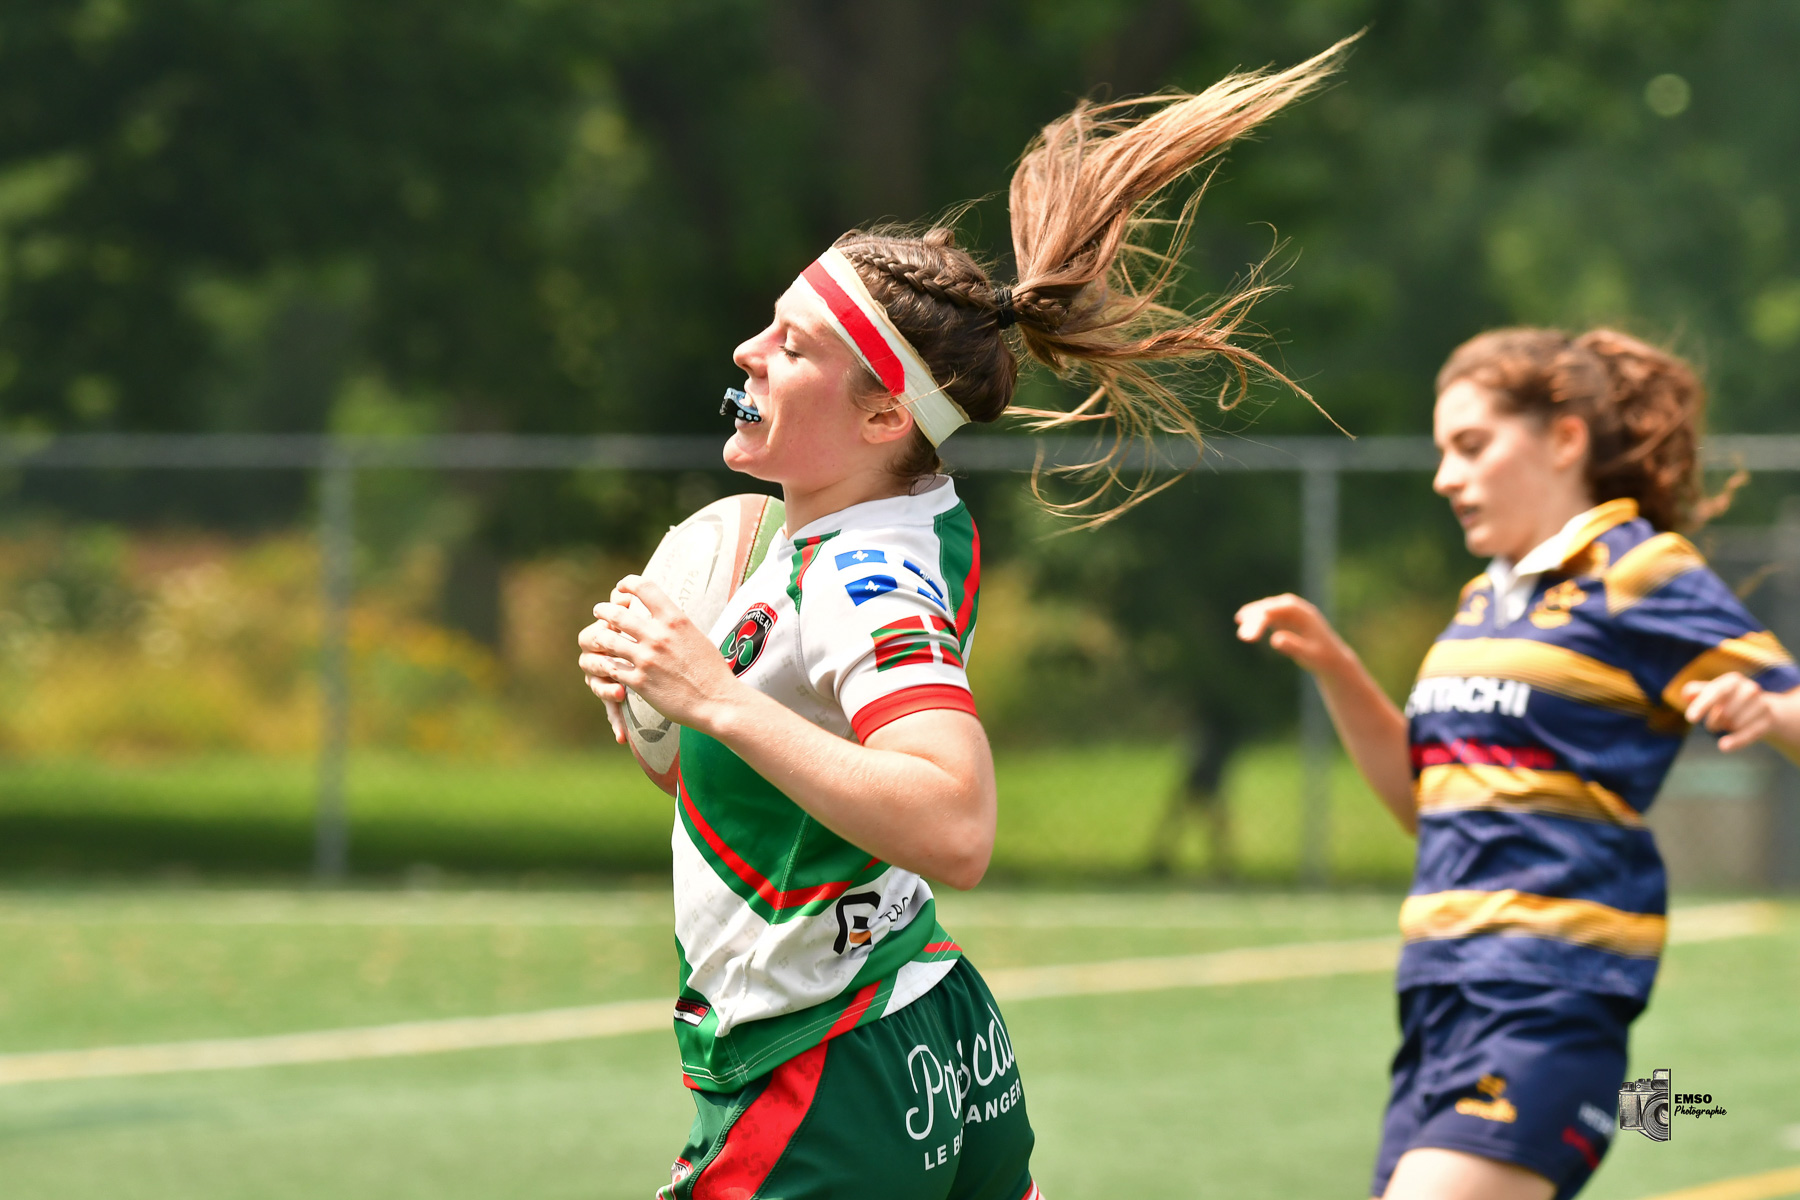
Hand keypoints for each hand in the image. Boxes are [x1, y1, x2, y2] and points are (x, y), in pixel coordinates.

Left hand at [576, 575, 738, 731]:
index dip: (627, 583)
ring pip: (606, 639)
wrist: (717, 701)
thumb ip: (675, 624)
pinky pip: (611, 667)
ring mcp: (646, 659)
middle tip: (599, 611)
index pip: (643, 587)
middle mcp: (658, 636)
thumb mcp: (696, 636)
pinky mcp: (639, 681)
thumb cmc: (711, 670)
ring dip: (599, 636)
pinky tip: (608, 663)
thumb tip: (663, 616)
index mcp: (675, 619)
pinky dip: (607, 664)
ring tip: (598, 637)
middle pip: (616, 613)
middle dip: (603, 610)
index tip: (621, 588)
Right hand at [1235, 593, 1349, 674]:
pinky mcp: (1284, 620)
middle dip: (1256, 619)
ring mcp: (1289, 614)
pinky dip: (1255, 617)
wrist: (1332, 660)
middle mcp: (1296, 609)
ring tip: (1239, 620)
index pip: (1282, 609)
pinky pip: (1267, 615)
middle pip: (1272, 608)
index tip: (1255, 624)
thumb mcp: (1309, 655)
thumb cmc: (1322, 658)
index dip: (1266, 615)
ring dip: (1253, 616)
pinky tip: (1241, 619)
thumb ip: (1294, 646)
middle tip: (1243, 637)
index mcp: (1305, 614)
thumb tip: (1275, 639)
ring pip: (1267, 610)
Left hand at [1681, 672, 1775, 751]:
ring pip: (1733, 724)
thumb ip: (1694, 691)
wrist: (1763, 706)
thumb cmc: (1728, 699)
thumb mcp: (1712, 691)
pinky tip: (1723, 746)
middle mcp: (1749, 689)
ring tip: (1729, 723)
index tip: (1690, 718)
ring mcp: (1761, 705)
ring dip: (1725, 728)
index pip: (1715, 692)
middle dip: (1713, 722)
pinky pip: (1749, 734)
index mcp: (1732, 681)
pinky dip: (1736, 741)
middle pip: (1722, 713)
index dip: (1702, 705)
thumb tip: (1686, 696)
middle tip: (1715, 721)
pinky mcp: (1768, 721)